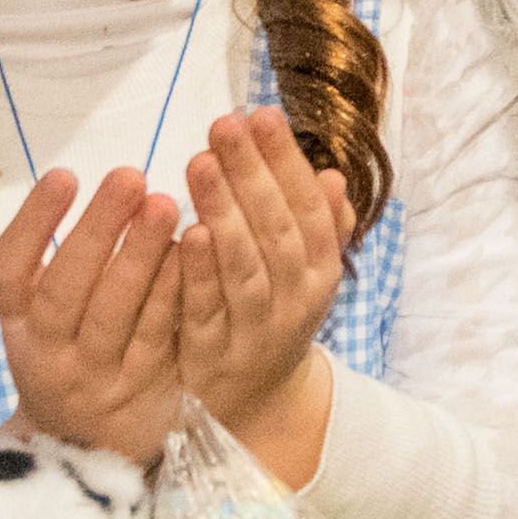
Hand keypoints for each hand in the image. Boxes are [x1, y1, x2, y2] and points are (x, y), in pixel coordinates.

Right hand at [0, 167, 184, 463]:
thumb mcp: (50, 320)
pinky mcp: (140, 394)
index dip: (32, 225)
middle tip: (130, 175)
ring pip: (112, 315)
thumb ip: (66, 264)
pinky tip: (192, 252)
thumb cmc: (76, 356)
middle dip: (96, 230)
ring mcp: (93, 379)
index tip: (64, 174)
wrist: (92, 451)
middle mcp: (45, 355)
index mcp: (17, 327)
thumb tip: (94, 182)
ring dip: (139, 257)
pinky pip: (157, 337)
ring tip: (165, 204)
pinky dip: (172, 294)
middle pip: (64, 291)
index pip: (9, 274)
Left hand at [176, 112, 350, 486]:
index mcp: (321, 270)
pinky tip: (185, 234)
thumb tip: (332, 176)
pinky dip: (199, 273)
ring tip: (199, 163)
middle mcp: (297, 299)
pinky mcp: (213, 355)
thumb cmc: (273, 315)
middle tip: (224, 124)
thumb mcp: (306, 273)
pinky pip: (208, 310)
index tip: (261, 114)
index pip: (308, 207)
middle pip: (277, 230)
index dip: (286, 161)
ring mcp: (256, 329)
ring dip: (226, 212)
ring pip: (246, 268)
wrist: (254, 405)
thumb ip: (318, 226)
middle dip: (252, 173)